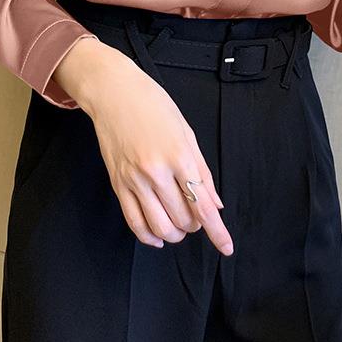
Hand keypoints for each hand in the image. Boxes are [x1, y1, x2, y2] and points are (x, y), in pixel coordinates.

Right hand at [55, 38, 233, 254]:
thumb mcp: (187, 133)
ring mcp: (134, 180)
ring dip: (176, 233)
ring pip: (160, 227)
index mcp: (179, 156)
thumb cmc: (154, 106)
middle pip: (183, 219)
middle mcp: (156, 172)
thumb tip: (214, 203)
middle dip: (196, 225)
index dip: (217, 231)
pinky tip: (158, 236)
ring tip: (180, 225)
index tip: (227, 247)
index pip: (202, 205)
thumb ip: (202, 171)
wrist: (114, 94)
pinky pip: (134, 222)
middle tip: (198, 214)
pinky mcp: (118, 184)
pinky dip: (149, 236)